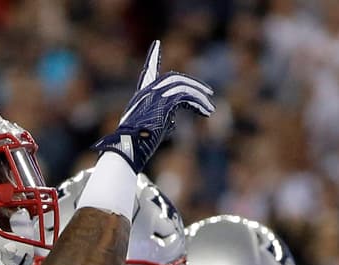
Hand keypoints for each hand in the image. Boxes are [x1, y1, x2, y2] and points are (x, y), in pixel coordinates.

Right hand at [91, 40, 214, 172]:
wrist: (128, 147)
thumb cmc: (136, 144)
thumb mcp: (148, 129)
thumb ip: (161, 120)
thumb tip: (173, 123)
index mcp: (141, 96)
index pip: (148, 71)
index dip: (153, 57)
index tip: (157, 44)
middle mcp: (147, 91)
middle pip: (174, 78)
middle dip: (193, 84)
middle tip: (207, 92)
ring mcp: (155, 95)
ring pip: (183, 86)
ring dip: (200, 96)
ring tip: (210, 108)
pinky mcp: (164, 102)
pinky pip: (186, 97)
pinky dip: (198, 104)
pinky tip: (206, 112)